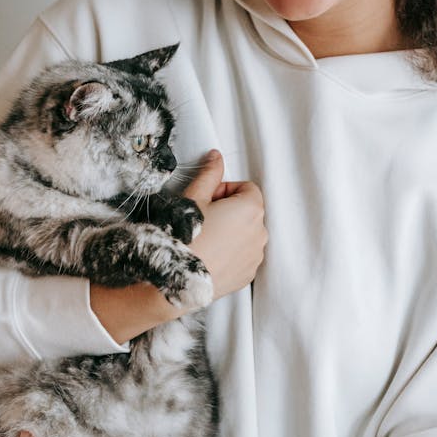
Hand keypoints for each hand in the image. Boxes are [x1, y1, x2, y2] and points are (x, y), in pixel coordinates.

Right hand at [89, 150, 266, 341]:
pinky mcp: (248, 275)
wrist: (176, 279)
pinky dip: (231, 253)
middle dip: (229, 210)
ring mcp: (256, 256)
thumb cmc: (184, 237)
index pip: (247, 188)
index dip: (225, 190)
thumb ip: (209, 174)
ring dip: (231, 232)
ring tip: (204, 240)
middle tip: (202, 219)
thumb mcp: (193, 197)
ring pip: (246, 234)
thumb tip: (216, 156)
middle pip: (248, 211)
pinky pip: (243, 256)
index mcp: (251, 209)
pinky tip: (209, 256)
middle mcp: (260, 233)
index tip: (207, 200)